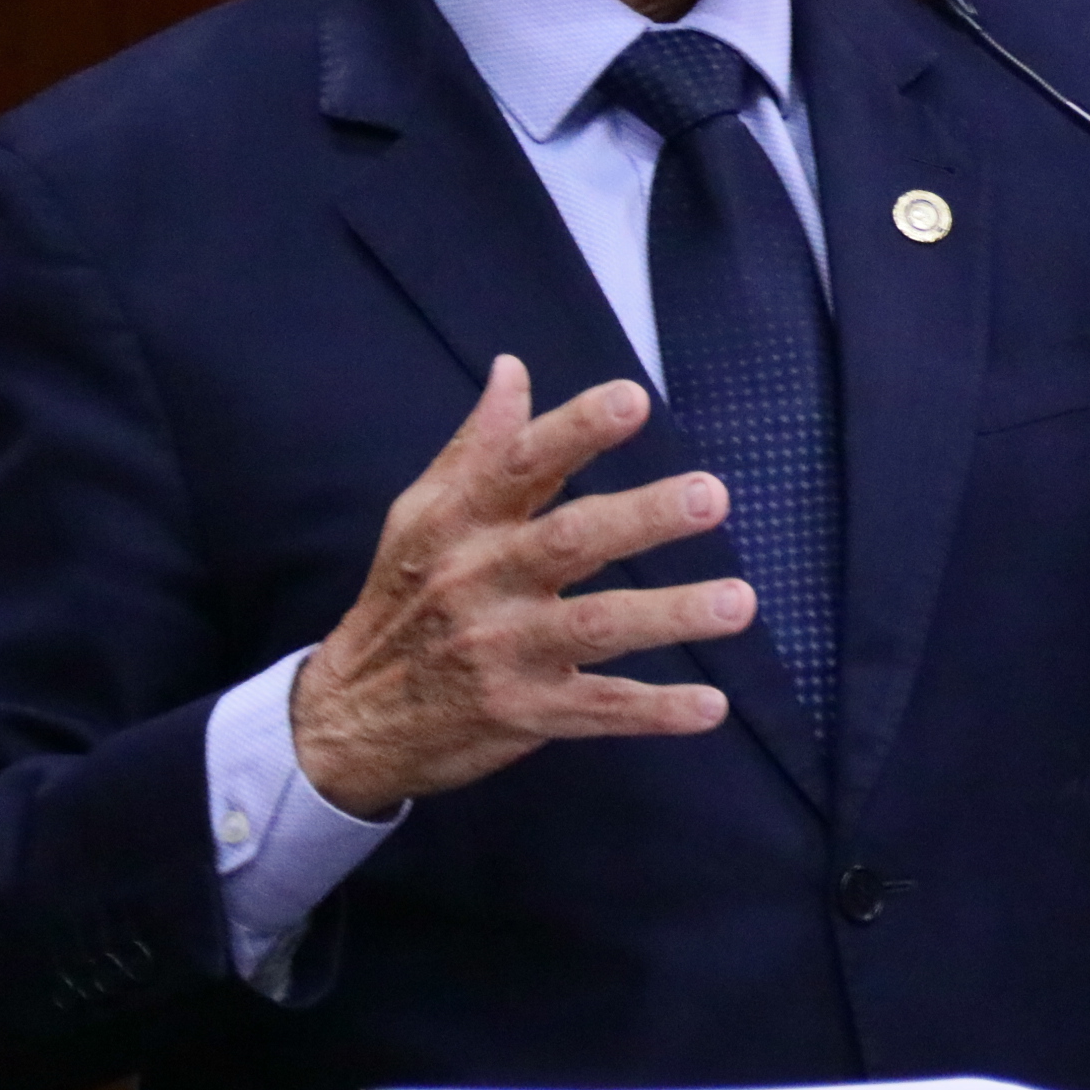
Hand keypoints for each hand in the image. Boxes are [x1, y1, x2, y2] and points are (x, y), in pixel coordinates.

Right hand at [291, 356, 752, 816]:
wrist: (348, 720)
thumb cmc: (403, 600)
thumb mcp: (421, 517)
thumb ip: (477, 446)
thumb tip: (514, 368)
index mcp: (461, 523)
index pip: (522, 463)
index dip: (577, 429)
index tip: (633, 399)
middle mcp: (483, 581)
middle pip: (572, 540)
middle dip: (644, 517)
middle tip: (713, 494)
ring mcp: (505, 651)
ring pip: (598, 626)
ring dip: (671, 614)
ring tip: (740, 601)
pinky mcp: (524, 713)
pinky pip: (600, 709)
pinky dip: (656, 710)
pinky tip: (712, 705)